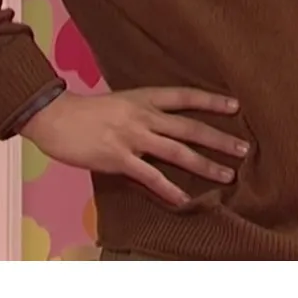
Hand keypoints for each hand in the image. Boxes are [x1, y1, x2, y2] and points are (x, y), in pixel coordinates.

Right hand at [19, 88, 249, 207]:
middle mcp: (143, 116)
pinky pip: (150, 176)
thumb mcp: (119, 102)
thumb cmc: (84, 111)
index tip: (236, 105)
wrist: (53, 116)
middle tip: (244, 149)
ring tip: (227, 175)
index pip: (185, 97)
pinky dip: (168, 189)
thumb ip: (141, 111)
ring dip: (205, 165)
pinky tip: (184, 200)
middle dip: (219, 138)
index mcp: (143, 98)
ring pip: (178, 152)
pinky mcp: (118, 158)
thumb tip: (162, 121)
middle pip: (190, 127)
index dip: (211, 101)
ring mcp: (132, 137)